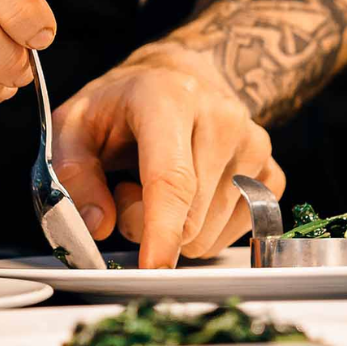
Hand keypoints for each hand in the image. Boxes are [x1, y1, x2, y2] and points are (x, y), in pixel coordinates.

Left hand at [51, 46, 285, 267]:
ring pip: (209, 234)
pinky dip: (203, 229)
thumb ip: (73, 174)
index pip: (172, 178)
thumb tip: (97, 225)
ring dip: (174, 226)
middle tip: (126, 187)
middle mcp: (222, 119)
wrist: (176, 78)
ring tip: (157, 183)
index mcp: (169, 99)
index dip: (161, 229)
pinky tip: (189, 193)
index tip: (153, 267)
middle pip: (188, 217)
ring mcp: (255, 146)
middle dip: (146, 223)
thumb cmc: (120, 106)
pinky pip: (233, 234)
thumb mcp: (73, 126)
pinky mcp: (272, 173)